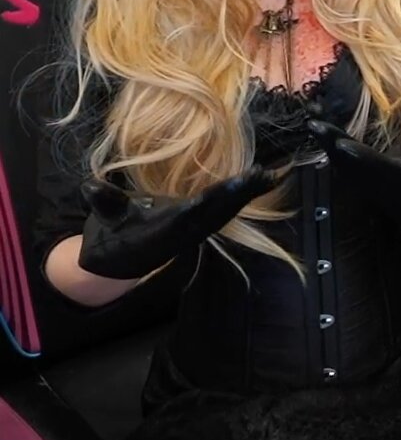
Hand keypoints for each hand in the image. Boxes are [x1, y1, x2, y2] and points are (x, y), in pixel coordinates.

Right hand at [79, 166, 282, 278]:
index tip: (232, 187)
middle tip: (265, 175)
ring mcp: (195, 231)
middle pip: (218, 213)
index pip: (190, 214)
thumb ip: (103, 202)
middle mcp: (185, 233)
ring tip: (270, 176)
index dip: (210, 202)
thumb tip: (92, 186)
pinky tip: (260, 183)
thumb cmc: (108, 236)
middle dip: (241, 196)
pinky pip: (226, 211)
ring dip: (248, 196)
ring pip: (227, 213)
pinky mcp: (200, 226)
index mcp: (163, 231)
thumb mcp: (100, 219)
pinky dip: (243, 197)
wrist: (115, 263)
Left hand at [307, 119, 400, 232]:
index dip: (357, 155)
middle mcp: (377, 185)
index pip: (373, 166)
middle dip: (330, 144)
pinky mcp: (361, 183)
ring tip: (312, 120)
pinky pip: (341, 164)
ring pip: (341, 164)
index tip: (340, 143)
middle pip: (348, 164)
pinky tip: (320, 132)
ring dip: (325, 143)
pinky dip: (329, 148)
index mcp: (396, 180)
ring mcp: (366, 186)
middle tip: (313, 123)